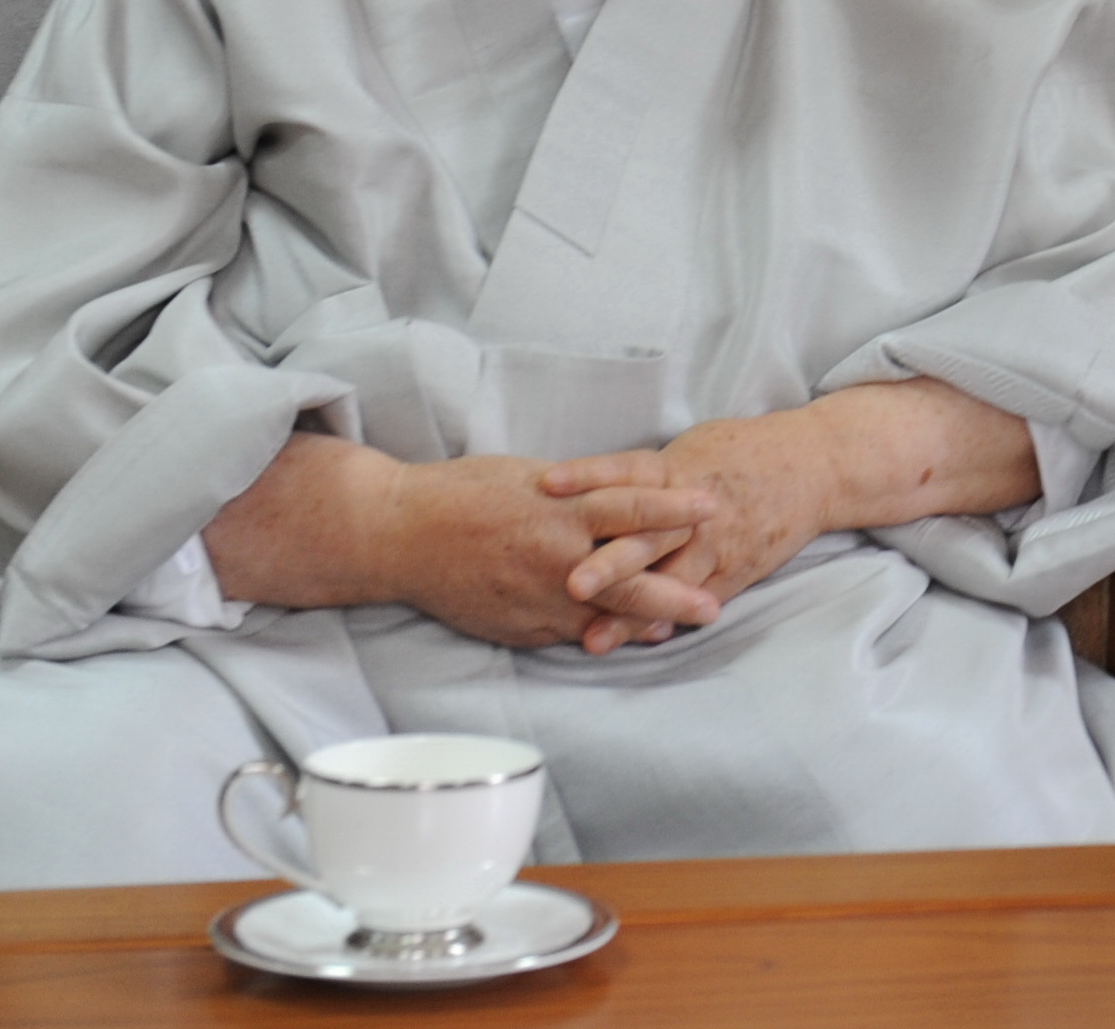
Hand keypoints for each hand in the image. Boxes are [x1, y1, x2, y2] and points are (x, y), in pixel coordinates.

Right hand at [331, 450, 718, 651]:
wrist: (401, 535)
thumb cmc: (465, 493)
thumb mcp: (531, 477)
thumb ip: (578, 494)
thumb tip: (623, 499)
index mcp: (562, 508)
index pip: (634, 507)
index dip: (676, 509)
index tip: (713, 507)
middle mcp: (558, 555)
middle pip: (632, 577)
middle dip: (677, 591)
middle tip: (713, 603)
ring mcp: (539, 596)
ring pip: (605, 615)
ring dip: (645, 623)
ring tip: (678, 627)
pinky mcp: (520, 625)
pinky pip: (569, 632)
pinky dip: (599, 634)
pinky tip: (620, 638)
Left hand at [541, 416, 837, 612]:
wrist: (816, 466)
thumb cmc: (745, 452)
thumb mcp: (693, 448)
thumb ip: (645, 474)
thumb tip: (591, 487)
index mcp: (681, 469)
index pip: (629, 470)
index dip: (589, 476)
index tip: (547, 485)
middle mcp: (696, 509)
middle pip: (647, 536)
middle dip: (609, 563)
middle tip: (569, 583)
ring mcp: (717, 545)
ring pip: (670, 582)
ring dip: (631, 613)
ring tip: (593, 639)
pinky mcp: (734, 572)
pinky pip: (696, 603)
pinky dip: (667, 624)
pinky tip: (640, 643)